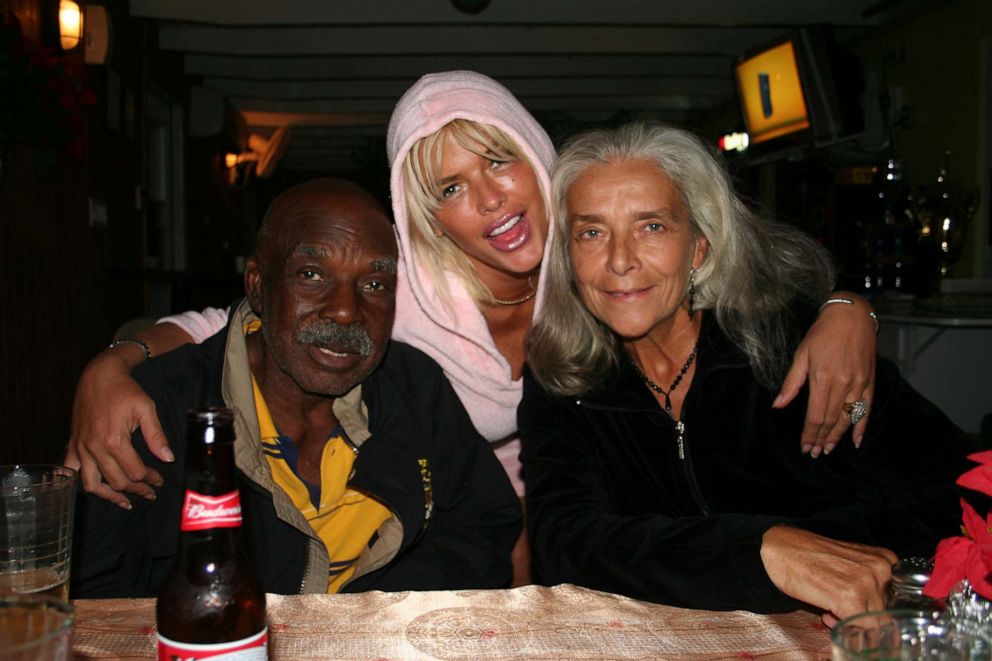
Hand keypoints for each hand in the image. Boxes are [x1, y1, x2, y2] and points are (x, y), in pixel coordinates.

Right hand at [65, 349, 172, 508]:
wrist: (98, 376)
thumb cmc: (125, 390)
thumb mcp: (146, 408)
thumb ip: (157, 435)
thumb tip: (168, 458)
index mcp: (114, 440)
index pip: (134, 472)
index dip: (150, 480)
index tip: (160, 481)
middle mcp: (95, 448)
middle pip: (116, 481)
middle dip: (136, 489)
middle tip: (150, 492)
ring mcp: (81, 448)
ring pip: (92, 484)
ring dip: (110, 495)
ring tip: (126, 500)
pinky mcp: (73, 445)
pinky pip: (73, 472)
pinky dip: (83, 483)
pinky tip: (96, 489)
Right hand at [760, 525, 895, 626]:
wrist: (779, 549)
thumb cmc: (811, 556)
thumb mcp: (850, 563)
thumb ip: (869, 583)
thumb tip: (878, 614)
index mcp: (886, 559)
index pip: (896, 599)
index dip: (874, 607)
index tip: (858, 607)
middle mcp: (882, 569)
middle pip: (885, 611)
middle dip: (862, 615)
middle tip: (837, 608)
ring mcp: (867, 582)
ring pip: (873, 621)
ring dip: (851, 621)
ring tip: (829, 608)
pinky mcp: (850, 597)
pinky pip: (858, 626)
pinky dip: (841, 625)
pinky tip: (825, 612)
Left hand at [774, 294, 876, 455]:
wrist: (852, 315)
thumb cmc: (823, 332)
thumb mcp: (801, 354)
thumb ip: (791, 383)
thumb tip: (778, 404)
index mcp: (823, 377)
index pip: (816, 415)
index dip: (809, 433)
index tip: (804, 446)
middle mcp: (844, 383)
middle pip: (832, 420)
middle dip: (821, 439)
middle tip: (813, 453)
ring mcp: (860, 383)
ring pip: (849, 418)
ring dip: (838, 437)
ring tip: (827, 449)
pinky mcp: (870, 381)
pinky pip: (867, 408)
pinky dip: (861, 426)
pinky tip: (856, 441)